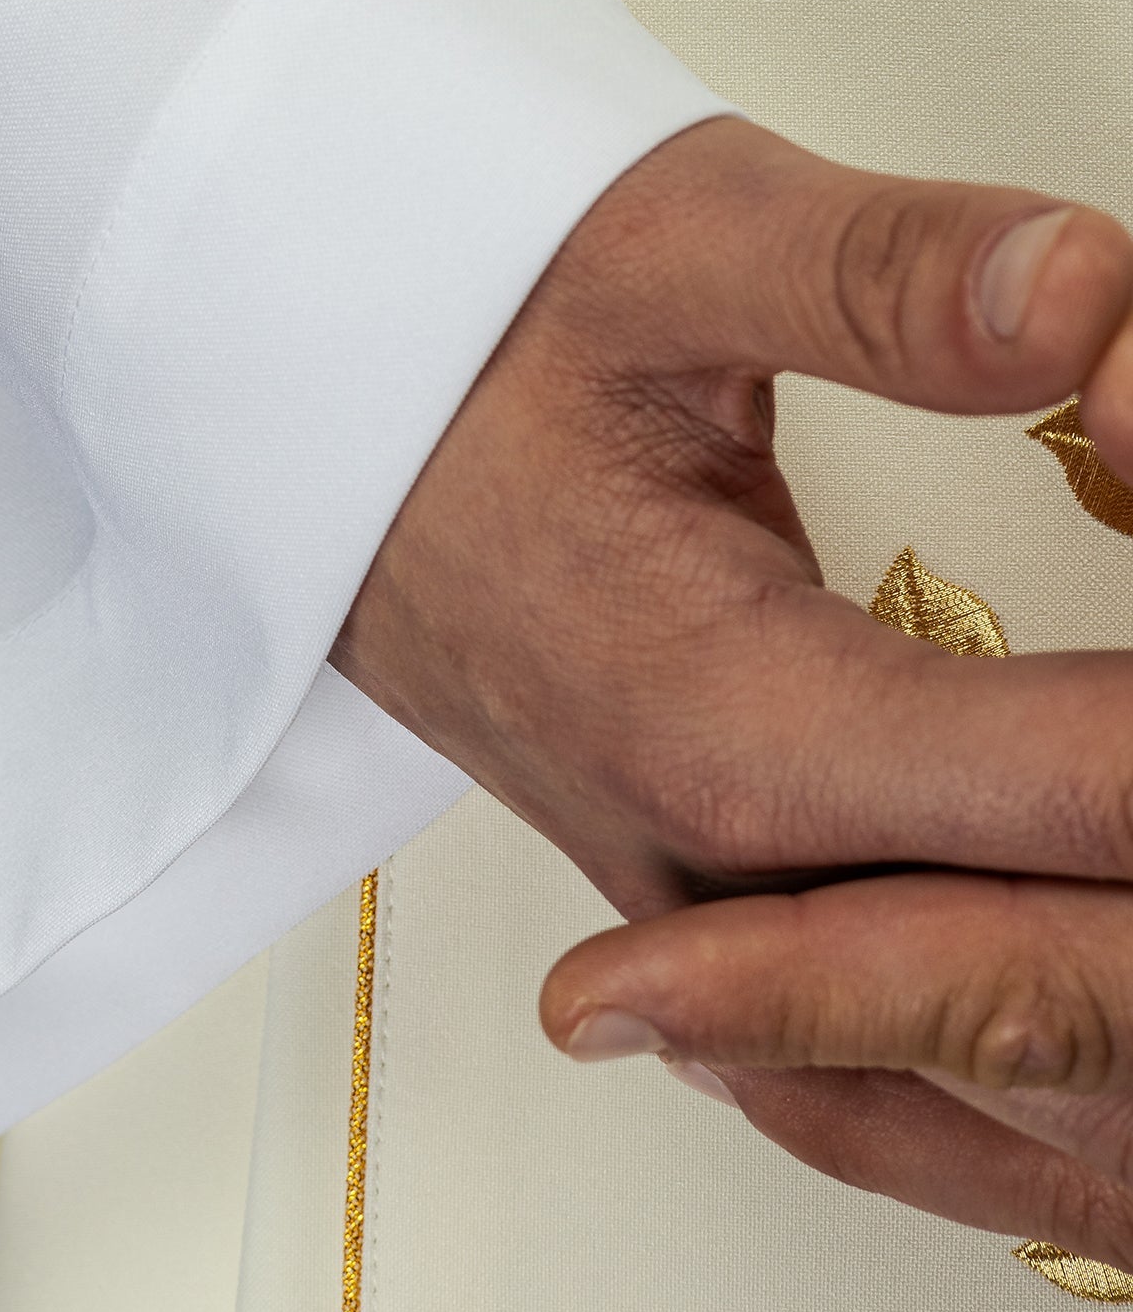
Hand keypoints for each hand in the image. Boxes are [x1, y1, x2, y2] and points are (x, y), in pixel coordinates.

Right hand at [331, 112, 1132, 1258]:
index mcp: (718, 712)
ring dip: (1100, 1014)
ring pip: (960, 1050)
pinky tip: (1084, 1073)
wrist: (262, 386)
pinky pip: (875, 1053)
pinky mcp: (689, 900)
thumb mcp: (665, 237)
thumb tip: (1101, 296)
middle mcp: (712, 861)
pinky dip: (1008, 1075)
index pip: (1069, 785)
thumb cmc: (441, 309)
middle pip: (1040, 954)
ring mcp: (692, 908)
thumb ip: (894, 276)